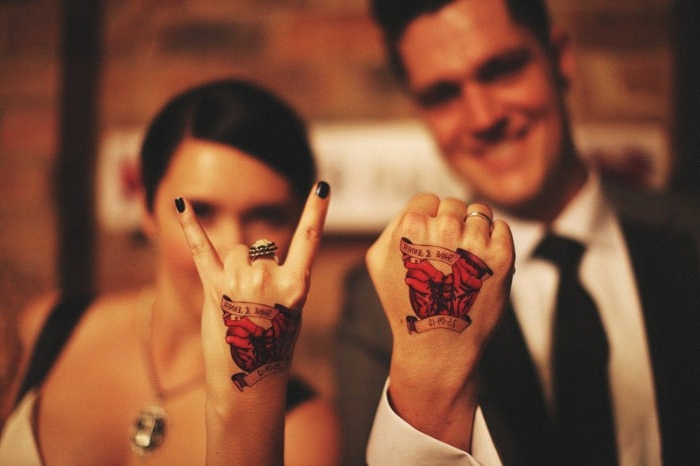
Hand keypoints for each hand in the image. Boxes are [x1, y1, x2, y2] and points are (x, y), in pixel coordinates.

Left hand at [176, 182, 329, 394]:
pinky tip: (180, 203)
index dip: (317, 212)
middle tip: (255, 305)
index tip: (322, 186)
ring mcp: (240, 282)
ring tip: (235, 302)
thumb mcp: (291, 310)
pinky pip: (202, 248)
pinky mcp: (214, 287)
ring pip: (239, 251)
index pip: (310, 240)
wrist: (249, 380)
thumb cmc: (273, 346)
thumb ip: (281, 278)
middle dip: (257, 270)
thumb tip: (258, 252)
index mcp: (296, 285)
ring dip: (235, 269)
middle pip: (263, 249)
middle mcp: (269, 279)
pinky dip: (190, 225)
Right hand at [366, 193, 513, 449]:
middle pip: (454, 204)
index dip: (428, 219)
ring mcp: (475, 242)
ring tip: (464, 260)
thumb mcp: (377, 261)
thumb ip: (392, 224)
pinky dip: (494, 241)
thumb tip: (418, 208)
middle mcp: (445, 228)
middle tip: (447, 255)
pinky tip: (479, 264)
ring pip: (480, 212)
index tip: (429, 242)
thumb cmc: (405, 302)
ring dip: (474, 230)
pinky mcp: (500, 256)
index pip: (428, 199)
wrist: (437, 345)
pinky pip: (501, 228)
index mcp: (411, 224)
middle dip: (451, 224)